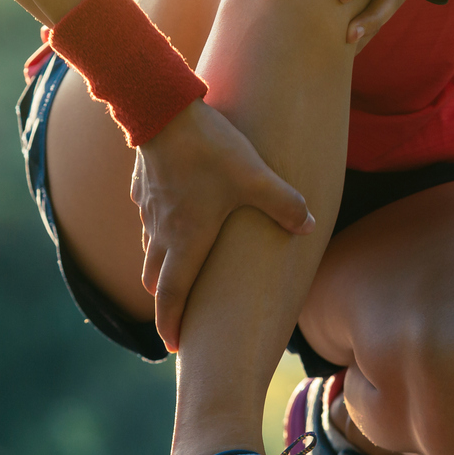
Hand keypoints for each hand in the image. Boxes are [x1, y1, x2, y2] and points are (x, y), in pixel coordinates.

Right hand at [131, 100, 312, 351]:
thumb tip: (309, 225)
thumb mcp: (255, 177)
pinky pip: (148, 220)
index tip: (174, 346)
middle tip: (178, 317)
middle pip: (157, 281)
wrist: (161, 108)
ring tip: (178, 273)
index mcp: (187, 241)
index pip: (173, 297)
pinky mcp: (143, 188)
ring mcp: (149, 211)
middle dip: (167, 302)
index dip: (172, 325)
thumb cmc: (209, 149)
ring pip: (150, 251)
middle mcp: (162, 233)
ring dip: (162, 268)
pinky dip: (158, 231)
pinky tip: (173, 219)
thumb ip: (284, 204)